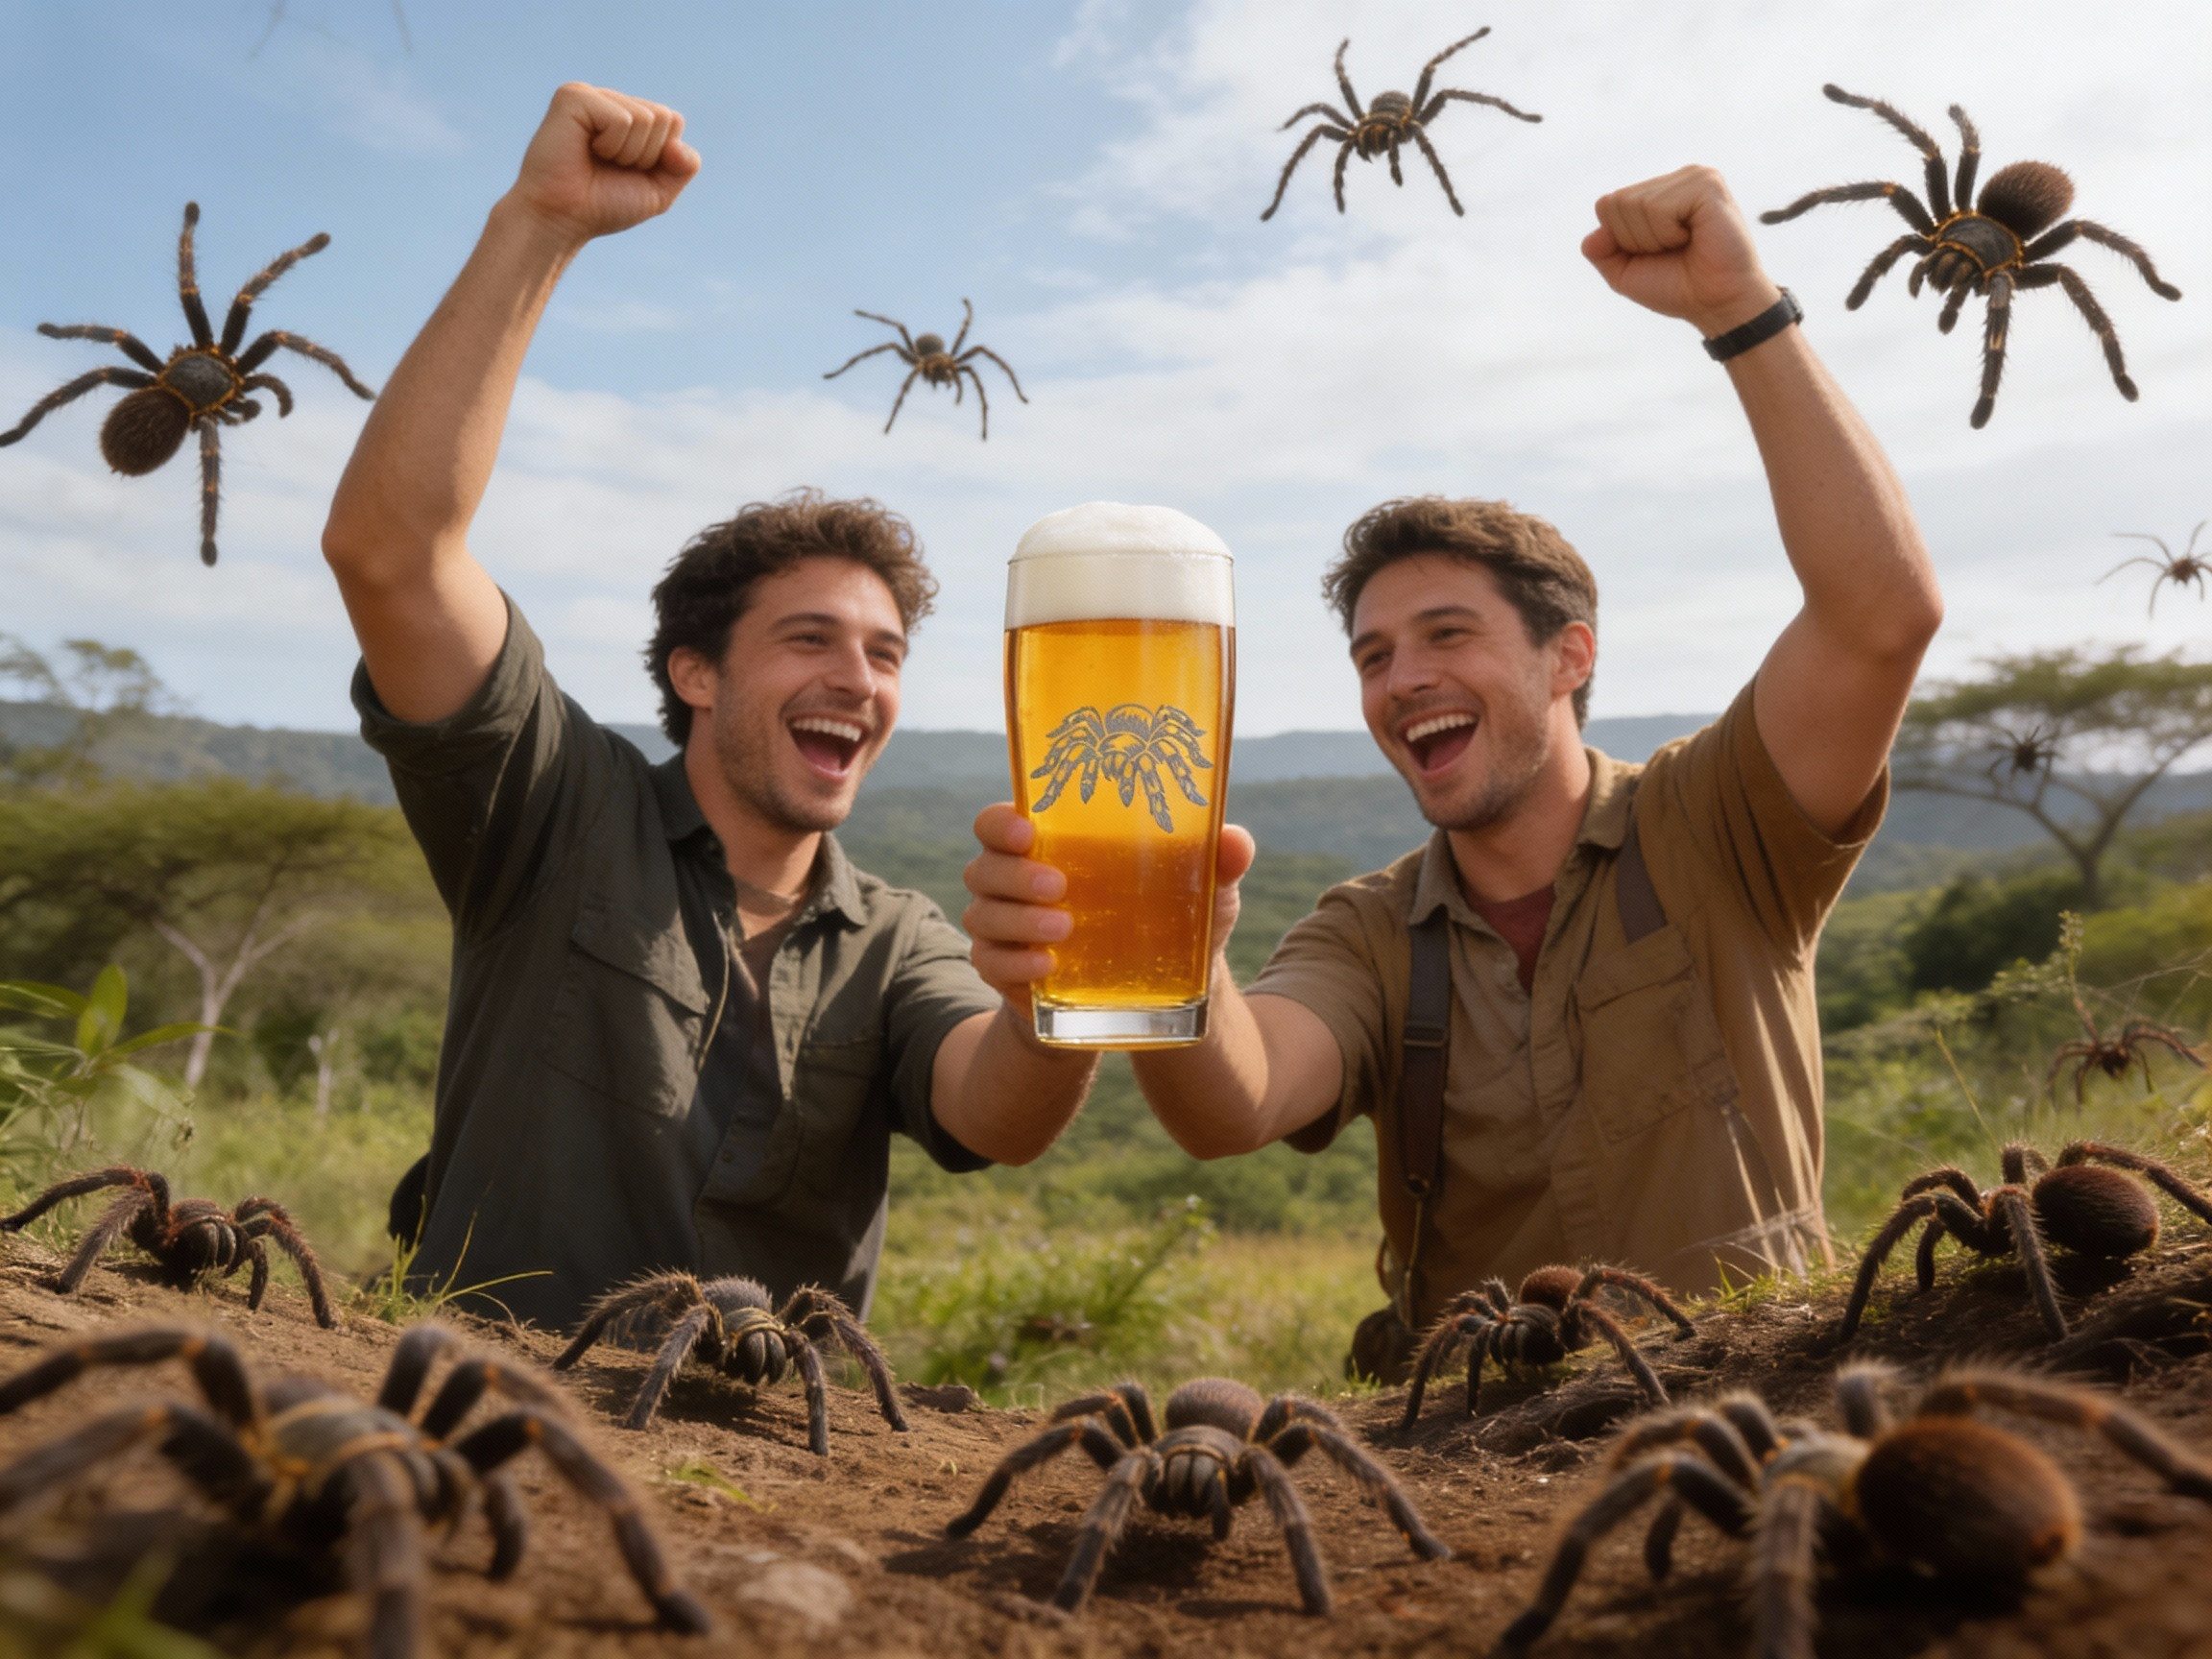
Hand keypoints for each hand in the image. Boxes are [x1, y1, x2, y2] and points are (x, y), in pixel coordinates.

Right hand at [508, 83, 699, 245]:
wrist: (562, 219)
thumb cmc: (603, 205)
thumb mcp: (658, 192)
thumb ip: (684, 166)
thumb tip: (678, 143)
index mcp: (629, 116)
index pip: (673, 121)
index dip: (660, 157)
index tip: (629, 172)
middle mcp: (611, 101)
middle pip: (664, 117)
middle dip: (646, 155)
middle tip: (611, 167)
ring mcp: (591, 95)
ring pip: (646, 118)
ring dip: (627, 153)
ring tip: (597, 159)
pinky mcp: (573, 97)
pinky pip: (622, 119)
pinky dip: (611, 145)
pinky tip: (585, 150)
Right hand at [962, 807, 1257, 1007]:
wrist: (1147, 998)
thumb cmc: (1162, 920)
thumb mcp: (1197, 894)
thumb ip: (1215, 863)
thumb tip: (1235, 842)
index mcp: (1047, 845)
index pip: (998, 823)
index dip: (1000, 823)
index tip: (1028, 832)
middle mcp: (1013, 881)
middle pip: (983, 867)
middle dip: (1014, 876)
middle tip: (1060, 888)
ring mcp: (1005, 927)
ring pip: (981, 916)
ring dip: (1018, 921)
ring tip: (1065, 930)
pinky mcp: (1007, 971)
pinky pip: (989, 963)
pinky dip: (1015, 963)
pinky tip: (1046, 966)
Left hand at [1582, 165, 1779, 337]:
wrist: (1717, 304)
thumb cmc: (1678, 287)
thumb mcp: (1626, 273)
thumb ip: (1602, 252)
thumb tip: (1592, 237)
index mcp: (1657, 193)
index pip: (1607, 205)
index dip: (1621, 240)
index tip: (1656, 253)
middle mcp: (1676, 179)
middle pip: (1617, 203)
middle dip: (1636, 239)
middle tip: (1673, 250)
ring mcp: (1693, 177)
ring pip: (1636, 205)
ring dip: (1655, 239)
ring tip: (1685, 244)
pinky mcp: (1707, 184)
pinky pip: (1658, 208)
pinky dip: (1669, 233)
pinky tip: (1695, 236)